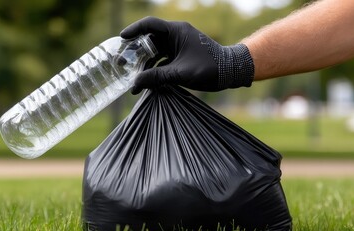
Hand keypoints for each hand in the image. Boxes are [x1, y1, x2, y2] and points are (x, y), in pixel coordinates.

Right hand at [121, 16, 254, 92]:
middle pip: (149, 40)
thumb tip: (135, 84)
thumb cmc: (210, 68)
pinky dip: (154, 69)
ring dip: (144, 64)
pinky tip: (147, 83)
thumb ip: (157, 77)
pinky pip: (162, 60)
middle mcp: (176, 35)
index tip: (121, 39)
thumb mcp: (180, 74)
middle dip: (134, 52)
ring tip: (133, 79)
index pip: (149, 25)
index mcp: (176, 31)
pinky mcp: (181, 56)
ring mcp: (179, 45)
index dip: (134, 30)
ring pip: (154, 52)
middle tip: (121, 63)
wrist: (232, 72)